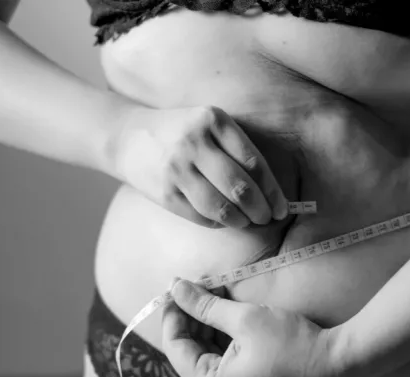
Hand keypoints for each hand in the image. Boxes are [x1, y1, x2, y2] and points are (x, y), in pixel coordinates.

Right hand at [110, 105, 287, 227]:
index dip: (272, 190)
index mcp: (213, 120)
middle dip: (261, 209)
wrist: (127, 137)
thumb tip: (269, 190)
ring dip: (240, 220)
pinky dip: (217, 223)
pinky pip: (200, 216)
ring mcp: (177, 169)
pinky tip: (224, 221)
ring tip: (248, 222)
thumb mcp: (207, 124)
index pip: (253, 162)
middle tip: (268, 218)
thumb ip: (235, 149)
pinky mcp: (164, 192)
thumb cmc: (180, 132)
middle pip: (240, 187)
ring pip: (221, 206)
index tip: (283, 206)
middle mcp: (194, 143)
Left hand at [161, 279, 336, 376]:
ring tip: (213, 291)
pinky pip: (221, 357)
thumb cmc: (290, 344)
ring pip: (205, 351)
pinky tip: (226, 308)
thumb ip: (206, 304)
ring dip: (206, 321)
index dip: (173, 313)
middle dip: (191, 314)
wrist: (334, 365)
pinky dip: (220, 332)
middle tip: (197, 284)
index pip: (175, 345)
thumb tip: (176, 288)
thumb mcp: (244, 318)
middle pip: (189, 349)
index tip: (175, 287)